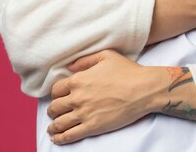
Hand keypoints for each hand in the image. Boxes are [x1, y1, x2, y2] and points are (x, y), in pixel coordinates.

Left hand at [47, 50, 161, 144]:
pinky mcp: (93, 127)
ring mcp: (84, 113)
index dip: (56, 94)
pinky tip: (57, 138)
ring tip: (52, 129)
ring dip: (53, 126)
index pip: (56, 89)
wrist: (143, 89)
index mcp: (78, 80)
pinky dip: (60, 138)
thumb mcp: (105, 56)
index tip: (59, 97)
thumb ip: (84, 60)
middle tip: (55, 112)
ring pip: (59, 123)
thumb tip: (69, 66)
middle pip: (55, 107)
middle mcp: (77, 97)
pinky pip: (70, 135)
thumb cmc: (127, 71)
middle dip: (53, 110)